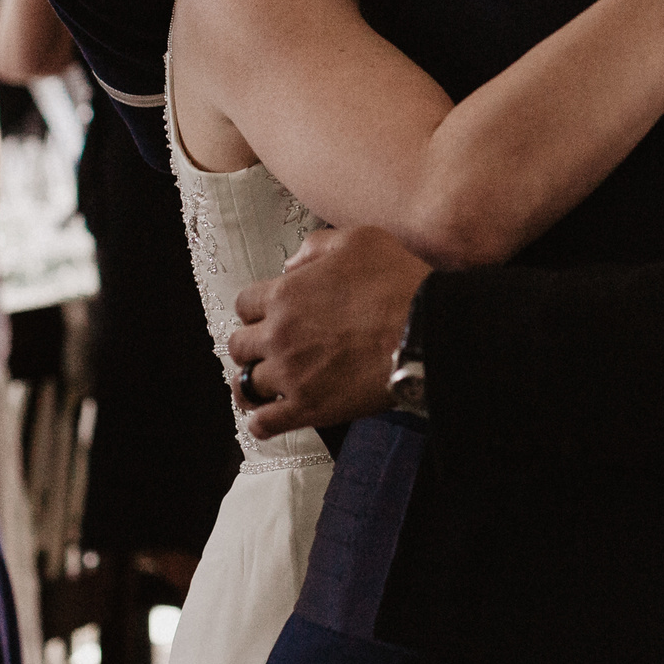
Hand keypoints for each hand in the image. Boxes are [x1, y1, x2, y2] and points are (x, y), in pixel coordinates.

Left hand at [224, 227, 429, 437]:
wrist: (424, 331)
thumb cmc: (398, 285)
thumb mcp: (359, 240)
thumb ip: (316, 247)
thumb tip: (291, 264)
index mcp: (286, 294)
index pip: (244, 304)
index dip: (256, 310)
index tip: (267, 316)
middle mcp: (279, 334)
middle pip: (239, 346)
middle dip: (252, 346)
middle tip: (268, 350)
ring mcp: (291, 374)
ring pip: (246, 384)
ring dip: (255, 383)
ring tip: (266, 386)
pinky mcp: (308, 407)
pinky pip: (265, 423)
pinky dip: (262, 423)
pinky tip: (270, 418)